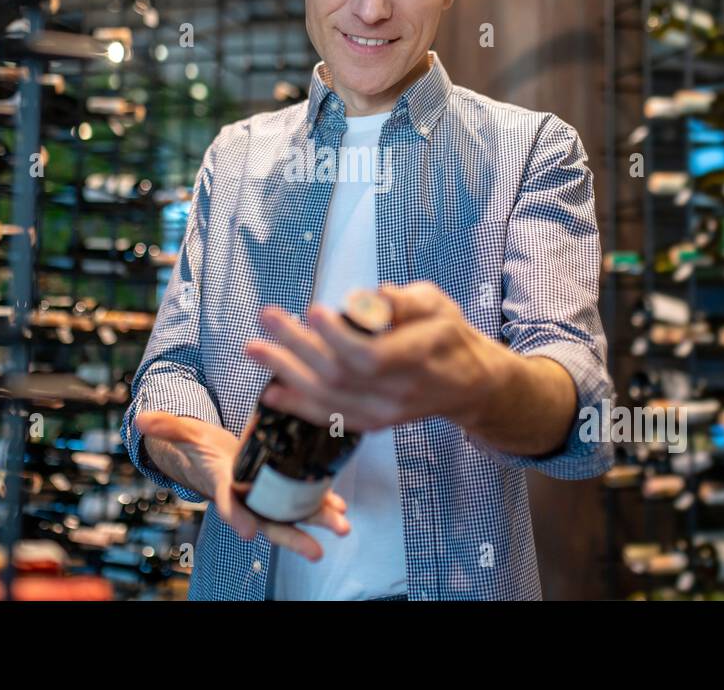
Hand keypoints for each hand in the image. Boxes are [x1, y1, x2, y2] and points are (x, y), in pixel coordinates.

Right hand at [134, 410, 349, 561]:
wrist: (212, 457)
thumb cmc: (199, 447)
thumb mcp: (184, 433)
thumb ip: (167, 427)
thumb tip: (140, 418)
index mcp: (222, 484)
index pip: (228, 502)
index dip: (236, 517)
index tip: (248, 532)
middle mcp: (246, 496)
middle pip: (269, 521)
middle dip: (293, 536)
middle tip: (317, 551)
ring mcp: (264, 495)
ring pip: (292, 513)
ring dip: (318, 520)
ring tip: (343, 527)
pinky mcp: (279, 487)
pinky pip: (302, 499)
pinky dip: (322, 503)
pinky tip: (342, 508)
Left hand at [243, 281, 498, 433]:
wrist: (469, 385)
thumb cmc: (449, 337)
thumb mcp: (437, 305)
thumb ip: (404, 301)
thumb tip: (370, 298)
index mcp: (419, 357)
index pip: (370, 356)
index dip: (337, 337)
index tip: (313, 311)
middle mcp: (399, 392)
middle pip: (339, 375)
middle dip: (296, 346)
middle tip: (267, 317)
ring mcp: (384, 413)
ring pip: (328, 398)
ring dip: (286, 372)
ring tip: (254, 348)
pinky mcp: (373, 423)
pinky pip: (330, 417)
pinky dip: (298, 405)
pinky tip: (272, 392)